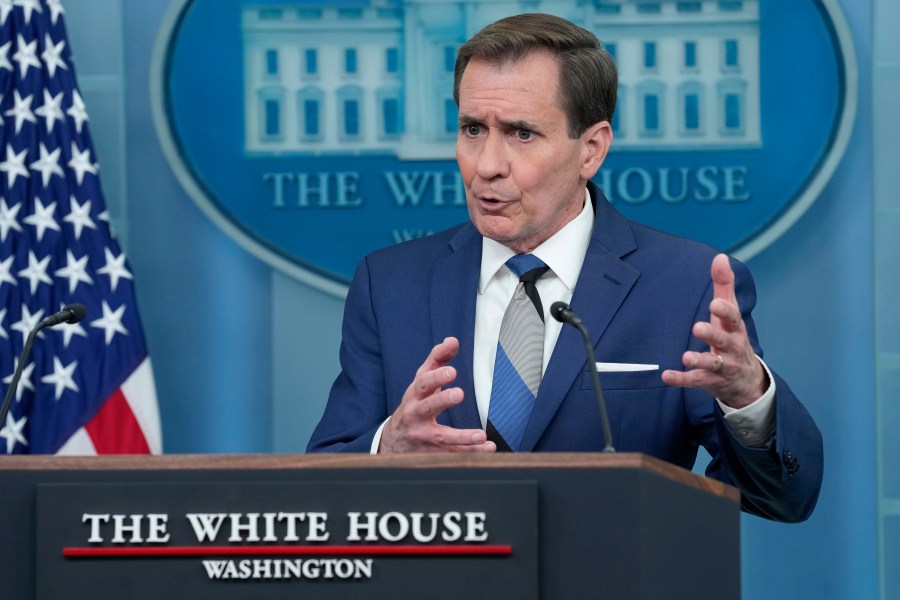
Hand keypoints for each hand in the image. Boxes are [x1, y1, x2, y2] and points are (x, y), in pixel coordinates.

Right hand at [379, 337, 496, 452]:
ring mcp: (422, 435)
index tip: (452, 369)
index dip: (436, 374)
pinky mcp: (431, 452)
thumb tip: (452, 340)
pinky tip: (488, 447)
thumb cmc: (414, 404)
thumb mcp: (421, 382)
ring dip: (461, 436)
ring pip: (441, 436)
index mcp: (415, 394)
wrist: (394, 439)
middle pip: (427, 406)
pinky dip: (471, 451)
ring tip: (480, 435)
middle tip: (458, 393)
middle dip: (442, 399)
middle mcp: (415, 414)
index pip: (424, 381)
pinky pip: (452, 453)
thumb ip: (437, 360)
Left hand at [662, 254, 767, 407]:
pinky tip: (667, 376)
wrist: (747, 381)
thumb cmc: (734, 338)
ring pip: (712, 364)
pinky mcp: (710, 381)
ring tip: (685, 357)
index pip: (733, 318)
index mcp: (735, 329)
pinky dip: (681, 379)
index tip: (715, 303)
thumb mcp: (730, 313)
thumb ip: (724, 286)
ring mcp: (722, 367)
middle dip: (712, 335)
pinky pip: (696, 380)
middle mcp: (731, 348)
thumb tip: (719, 257)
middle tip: (698, 327)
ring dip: (699, 360)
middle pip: (723, 341)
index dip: (725, 311)